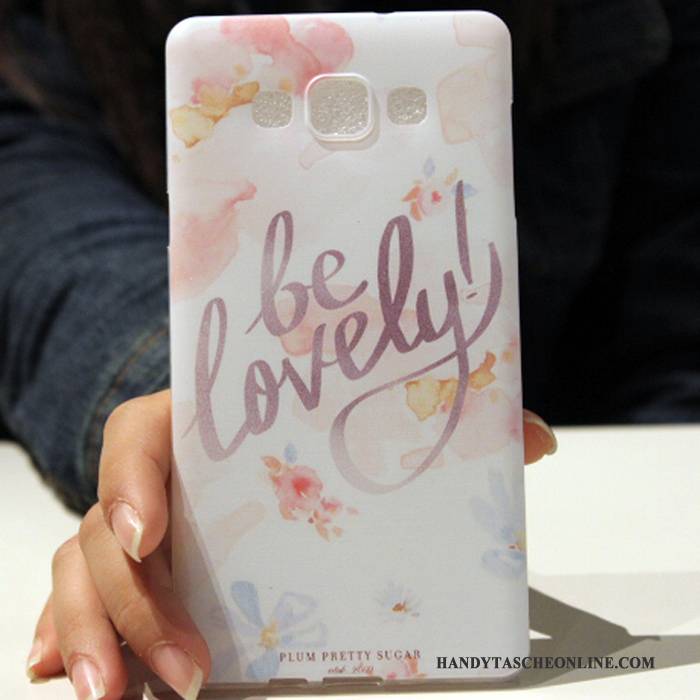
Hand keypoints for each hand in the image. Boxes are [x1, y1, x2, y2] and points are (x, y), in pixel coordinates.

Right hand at [26, 390, 555, 698]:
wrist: (263, 452)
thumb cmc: (305, 438)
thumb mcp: (364, 428)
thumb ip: (444, 428)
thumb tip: (533, 440)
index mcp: (197, 429)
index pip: (139, 433)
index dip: (129, 476)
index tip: (150, 531)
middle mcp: (154, 479)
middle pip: (104, 528)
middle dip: (128, 602)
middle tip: (185, 672)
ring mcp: (132, 532)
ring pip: (81, 575)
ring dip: (94, 637)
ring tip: (121, 699)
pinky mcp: (128, 579)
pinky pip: (75, 606)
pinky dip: (68, 641)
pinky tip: (79, 683)